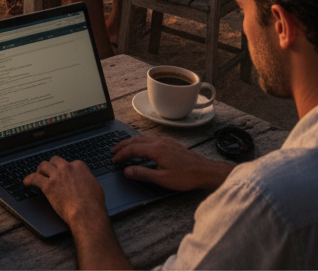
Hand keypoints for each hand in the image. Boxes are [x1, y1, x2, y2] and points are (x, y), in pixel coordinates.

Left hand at [23, 156, 105, 225]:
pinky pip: (35, 178)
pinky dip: (29, 179)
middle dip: (52, 165)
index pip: (69, 162)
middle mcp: (67, 168)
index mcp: (79, 167)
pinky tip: (26, 182)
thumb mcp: (95, 186)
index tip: (64, 173)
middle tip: (49, 171)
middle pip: (55, 160)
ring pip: (43, 165)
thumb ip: (88, 179)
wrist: (87, 214)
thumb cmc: (94, 204)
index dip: (65, 169)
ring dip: (40, 170)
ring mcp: (56, 176)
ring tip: (38, 174)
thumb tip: (86, 179)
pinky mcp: (48, 185)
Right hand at [110, 136, 232, 191]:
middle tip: (112, 150)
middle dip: (122, 145)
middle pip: (135, 140)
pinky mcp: (170, 143)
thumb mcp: (163, 179)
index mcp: (155, 150)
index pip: (132, 149)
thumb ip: (143, 174)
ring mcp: (164, 141)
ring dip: (130, 142)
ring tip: (123, 147)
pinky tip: (141, 146)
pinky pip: (149, 138)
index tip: (114, 159)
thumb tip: (127, 170)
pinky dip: (140, 141)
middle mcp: (158, 142)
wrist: (205, 171)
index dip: (121, 154)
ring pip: (142, 138)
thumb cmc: (186, 177)